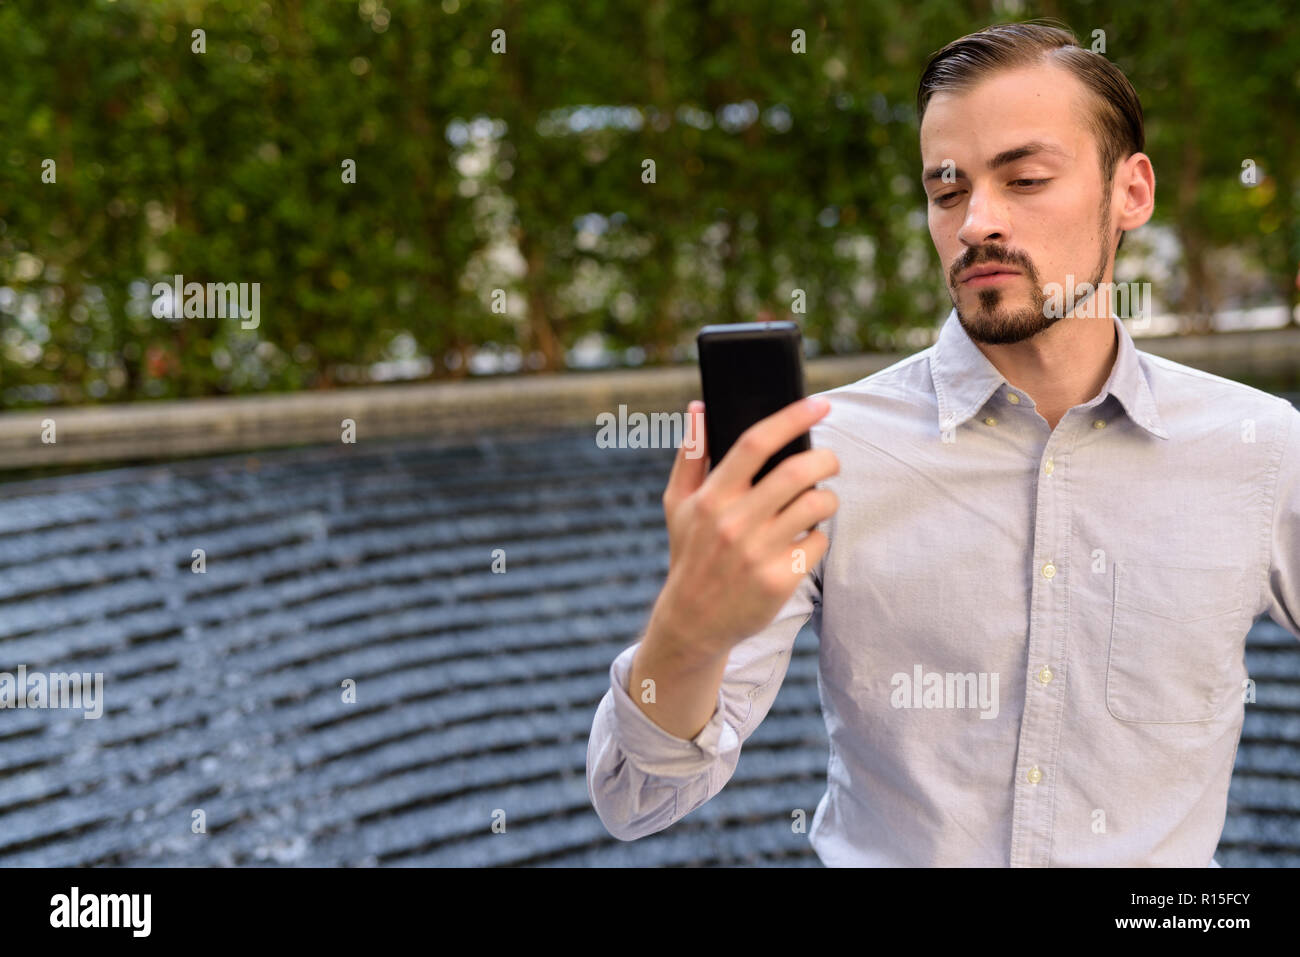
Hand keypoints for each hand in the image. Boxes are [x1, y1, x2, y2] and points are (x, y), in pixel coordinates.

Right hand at [646, 396, 838, 663]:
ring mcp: (757, 553)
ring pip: (816, 506)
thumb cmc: (689, 553)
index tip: (819, 404)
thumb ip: (691, 454)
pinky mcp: (779, 580)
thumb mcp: (678, 504)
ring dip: (827, 497)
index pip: (754, 443)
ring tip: (819, 500)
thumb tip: (700, 407)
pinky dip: (818, 536)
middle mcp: (734, 522)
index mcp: (711, 497)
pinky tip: (804, 540)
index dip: (791, 418)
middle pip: (797, 472)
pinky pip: (818, 543)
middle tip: (830, 461)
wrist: (693, 621)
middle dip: (826, 459)